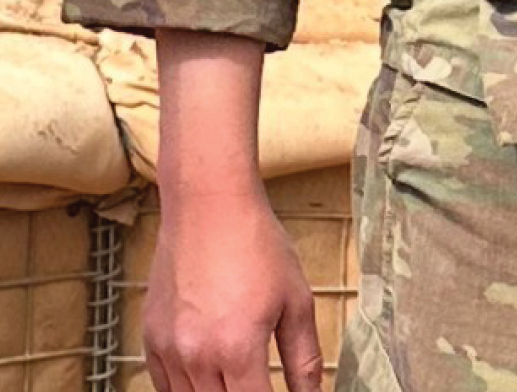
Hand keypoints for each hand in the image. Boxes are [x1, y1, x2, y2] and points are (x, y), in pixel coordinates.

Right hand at [143, 184, 322, 391]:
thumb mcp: (295, 298)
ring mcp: (169, 350)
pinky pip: (163, 387)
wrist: (209, 205)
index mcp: (238, 349)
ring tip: (235, 379)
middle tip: (256, 382)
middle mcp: (197, 357)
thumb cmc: (256, 244)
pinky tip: (206, 380)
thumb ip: (304, 356)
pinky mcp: (150, 339)